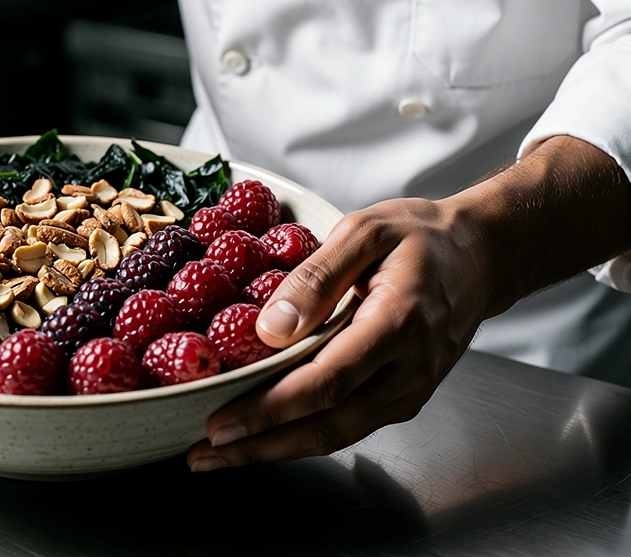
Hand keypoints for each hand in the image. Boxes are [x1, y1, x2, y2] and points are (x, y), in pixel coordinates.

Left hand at [186, 195, 495, 470]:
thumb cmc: (421, 237)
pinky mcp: (406, 397)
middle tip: (204, 454)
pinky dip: (305, 436)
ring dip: (278, 450)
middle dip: (261, 446)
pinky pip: (352, 425)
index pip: (325, 382)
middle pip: (328, 425)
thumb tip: (268, 328)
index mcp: (398, 323)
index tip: (221, 422)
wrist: (482, 256)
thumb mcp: (365, 231)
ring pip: (339, 435)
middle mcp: (410, 369)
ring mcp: (412, 390)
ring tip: (223, 454)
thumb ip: (316, 276)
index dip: (270, 409)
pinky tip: (267, 435)